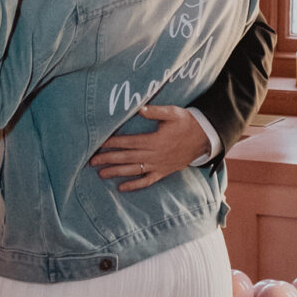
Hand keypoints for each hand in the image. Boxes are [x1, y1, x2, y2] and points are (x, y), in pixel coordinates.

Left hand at [90, 103, 205, 190]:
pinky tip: (121, 188)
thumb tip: (140, 108)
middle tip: (91, 162)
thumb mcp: (173, 113)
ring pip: (134, 170)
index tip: (98, 144)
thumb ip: (156, 111)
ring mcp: (158, 165)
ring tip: (101, 174)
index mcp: (154, 140)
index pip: (128, 142)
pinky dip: (134, 185)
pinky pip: (147, 181)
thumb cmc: (187, 123)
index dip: (112, 143)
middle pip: (127, 157)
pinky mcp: (163, 172)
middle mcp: (154, 155)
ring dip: (117, 172)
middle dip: (108, 159)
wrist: (204, 139)